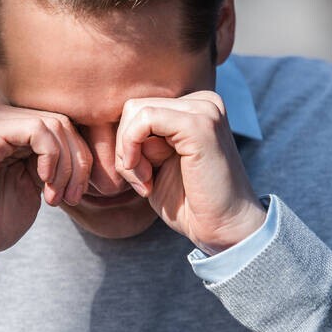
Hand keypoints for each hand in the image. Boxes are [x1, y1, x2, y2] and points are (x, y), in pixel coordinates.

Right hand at [0, 103, 90, 274]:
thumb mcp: (35, 180)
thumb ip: (54, 156)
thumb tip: (91, 140)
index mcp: (7, 123)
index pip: (61, 124)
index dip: (80, 157)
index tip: (77, 193)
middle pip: (61, 121)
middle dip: (77, 163)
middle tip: (70, 197)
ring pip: (54, 124)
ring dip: (66, 166)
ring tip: (56, 197)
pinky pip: (37, 130)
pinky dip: (52, 158)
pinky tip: (44, 185)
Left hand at [116, 91, 265, 253]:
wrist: (224, 230)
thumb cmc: (189, 203)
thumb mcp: (156, 163)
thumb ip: (140, 138)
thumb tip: (107, 120)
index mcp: (195, 107)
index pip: (139, 109)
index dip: (127, 144)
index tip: (140, 178)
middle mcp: (203, 101)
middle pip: (133, 107)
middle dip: (124, 147)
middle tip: (141, 181)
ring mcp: (204, 109)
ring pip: (136, 112)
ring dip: (128, 152)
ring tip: (146, 182)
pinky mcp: (199, 124)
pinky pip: (144, 119)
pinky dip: (133, 150)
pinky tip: (147, 179)